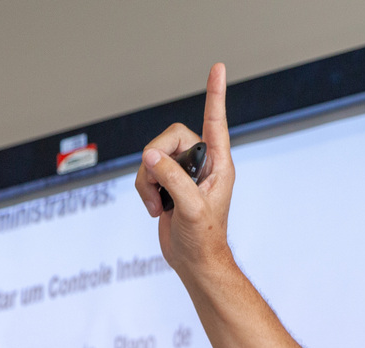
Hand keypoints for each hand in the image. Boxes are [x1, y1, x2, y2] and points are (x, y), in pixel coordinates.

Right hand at [134, 63, 234, 276]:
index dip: (216, 94)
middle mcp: (202, 164)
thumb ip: (172, 178)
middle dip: (156, 160)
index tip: (218, 67)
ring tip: (161, 207)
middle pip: (169, 136)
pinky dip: (145, 191)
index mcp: (219, 165)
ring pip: (152, 156)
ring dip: (148, 182)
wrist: (194, 262)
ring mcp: (184, 174)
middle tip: (162, 188)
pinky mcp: (168, 184)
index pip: (216, 122)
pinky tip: (157, 210)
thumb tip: (150, 155)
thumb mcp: (191, 209)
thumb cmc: (204, 239)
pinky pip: (145, 172)